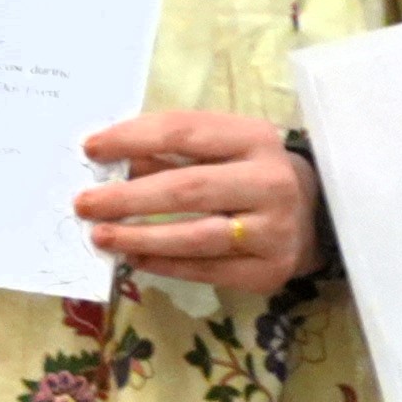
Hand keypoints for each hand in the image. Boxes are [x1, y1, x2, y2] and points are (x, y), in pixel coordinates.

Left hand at [74, 112, 320, 298]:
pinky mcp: (269, 270)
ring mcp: (274, 230)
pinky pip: (207, 269)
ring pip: (196, 236)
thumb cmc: (252, 173)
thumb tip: (109, 161)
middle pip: (187, 188)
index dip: (133, 138)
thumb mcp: (223, 148)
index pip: (185, 131)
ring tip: (101, 235)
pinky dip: (165, 265)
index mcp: (255, 137)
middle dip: (128, 197)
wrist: (316, 217)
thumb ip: (172, 151)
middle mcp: (270, 182)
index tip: (91, 148)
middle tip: (84, 203)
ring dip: (140, 237)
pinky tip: (135, 257)